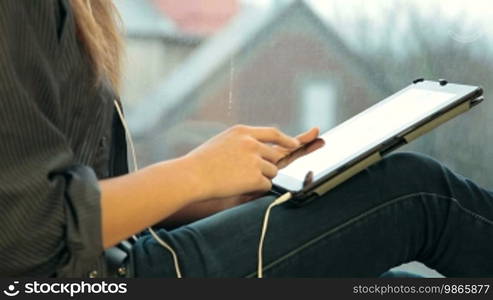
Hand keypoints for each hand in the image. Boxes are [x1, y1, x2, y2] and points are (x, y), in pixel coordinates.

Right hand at [185, 125, 299, 199]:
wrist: (192, 177)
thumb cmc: (202, 162)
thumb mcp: (223, 141)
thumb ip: (242, 142)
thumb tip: (261, 148)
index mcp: (242, 132)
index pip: (273, 133)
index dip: (286, 140)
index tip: (295, 144)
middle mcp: (251, 143)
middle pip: (275, 155)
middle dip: (268, 165)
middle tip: (249, 173)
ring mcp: (255, 160)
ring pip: (272, 171)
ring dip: (261, 177)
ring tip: (238, 179)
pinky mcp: (255, 177)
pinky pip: (266, 185)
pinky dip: (256, 188)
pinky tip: (239, 186)